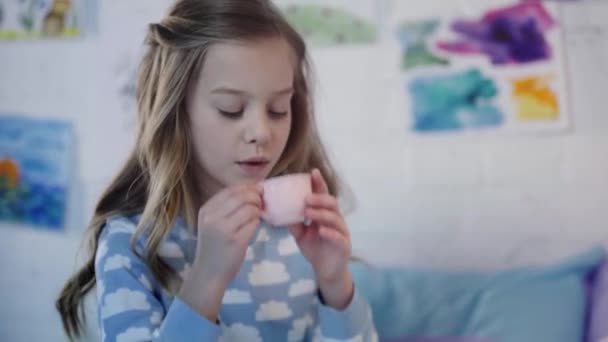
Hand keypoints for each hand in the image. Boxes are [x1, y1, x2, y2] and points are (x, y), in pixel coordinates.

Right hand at [179, 183, 262, 321]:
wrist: (208, 273)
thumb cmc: (213, 246)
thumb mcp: (211, 222)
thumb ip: (226, 207)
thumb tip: (252, 189)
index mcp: (206, 210)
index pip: (231, 190)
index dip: (248, 188)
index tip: (257, 191)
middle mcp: (213, 217)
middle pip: (243, 196)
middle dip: (256, 197)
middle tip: (261, 203)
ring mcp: (224, 229)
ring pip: (250, 209)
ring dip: (257, 211)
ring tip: (256, 217)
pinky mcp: (237, 241)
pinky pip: (254, 223)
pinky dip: (257, 223)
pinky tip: (253, 228)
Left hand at [288, 169, 353, 308]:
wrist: (327, 272)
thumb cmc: (316, 249)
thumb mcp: (301, 234)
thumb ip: (294, 222)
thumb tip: (280, 209)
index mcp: (326, 215)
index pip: (323, 196)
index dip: (319, 184)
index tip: (312, 172)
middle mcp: (336, 220)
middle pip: (332, 204)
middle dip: (319, 199)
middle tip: (305, 198)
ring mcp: (342, 233)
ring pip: (335, 218)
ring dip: (322, 214)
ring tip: (308, 212)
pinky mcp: (344, 246)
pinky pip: (338, 237)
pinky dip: (329, 232)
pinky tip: (321, 230)